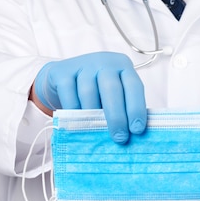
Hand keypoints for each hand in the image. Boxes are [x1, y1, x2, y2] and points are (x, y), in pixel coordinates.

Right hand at [32, 52, 146, 143]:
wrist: (61, 78)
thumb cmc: (95, 91)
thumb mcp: (113, 95)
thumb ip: (122, 110)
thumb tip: (131, 136)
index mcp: (122, 66)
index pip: (134, 86)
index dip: (136, 108)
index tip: (137, 130)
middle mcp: (104, 62)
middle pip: (112, 89)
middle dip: (117, 117)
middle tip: (119, 138)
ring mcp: (82, 64)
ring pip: (88, 92)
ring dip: (93, 116)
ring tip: (95, 132)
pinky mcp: (62, 71)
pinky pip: (69, 94)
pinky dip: (73, 110)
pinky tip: (76, 121)